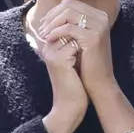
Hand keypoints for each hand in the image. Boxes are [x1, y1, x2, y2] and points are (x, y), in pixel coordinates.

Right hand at [28, 11, 87, 125]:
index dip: (79, 32)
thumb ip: (74, 45)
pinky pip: (75, 45)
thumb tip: (86, 29)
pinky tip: (82, 65)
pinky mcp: (59, 60)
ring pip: (72, 34)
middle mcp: (47, 48)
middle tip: (86, 53)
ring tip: (83, 60)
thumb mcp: (73, 61)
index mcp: (49, 47)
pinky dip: (83, 52)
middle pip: (67, 27)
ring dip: (83, 43)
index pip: (65, 26)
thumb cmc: (74, 84)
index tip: (85, 47)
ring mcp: (51, 53)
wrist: (69, 106)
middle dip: (81, 35)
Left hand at [39, 0, 114, 99]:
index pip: (71, 4)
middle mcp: (101, 18)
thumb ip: (72, 24)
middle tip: (41, 28)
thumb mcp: (80, 39)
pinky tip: (49, 39)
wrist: (99, 82)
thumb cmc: (87, 62)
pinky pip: (69, 28)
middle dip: (52, 16)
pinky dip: (56, 32)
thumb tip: (52, 12)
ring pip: (68, 13)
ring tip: (43, 34)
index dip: (55, 11)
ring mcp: (99, 26)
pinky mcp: (94, 37)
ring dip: (52, 23)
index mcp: (99, 16)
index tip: (44, 23)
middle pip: (69, 5)